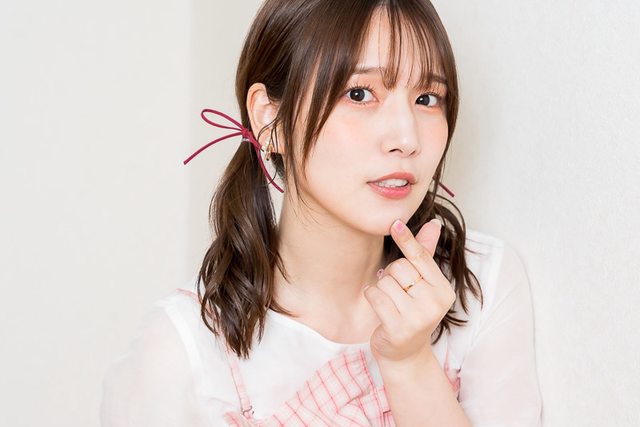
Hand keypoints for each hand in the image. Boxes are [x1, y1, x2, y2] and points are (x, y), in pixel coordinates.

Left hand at [363, 218, 456, 364]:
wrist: (405, 354)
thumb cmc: (412, 313)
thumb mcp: (423, 285)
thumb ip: (425, 254)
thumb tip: (434, 224)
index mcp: (443, 290)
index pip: (421, 257)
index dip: (406, 239)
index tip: (394, 222)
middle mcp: (435, 303)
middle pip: (399, 267)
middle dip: (391, 275)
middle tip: (397, 292)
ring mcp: (418, 318)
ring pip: (385, 281)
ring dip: (381, 289)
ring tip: (391, 304)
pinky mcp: (399, 329)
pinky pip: (375, 296)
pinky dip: (371, 297)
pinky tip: (379, 307)